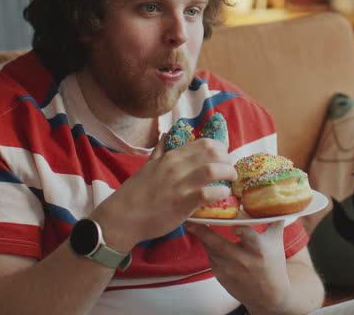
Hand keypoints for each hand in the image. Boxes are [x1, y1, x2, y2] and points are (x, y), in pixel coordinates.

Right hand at [93, 135, 236, 250]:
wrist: (121, 218)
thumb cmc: (135, 194)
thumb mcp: (147, 166)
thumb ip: (159, 151)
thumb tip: (165, 135)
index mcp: (170, 157)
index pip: (203, 143)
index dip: (220, 148)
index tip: (223, 158)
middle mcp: (176, 167)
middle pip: (213, 152)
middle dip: (227, 160)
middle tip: (229, 170)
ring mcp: (179, 184)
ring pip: (213, 169)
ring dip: (228, 173)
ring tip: (231, 181)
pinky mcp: (182, 203)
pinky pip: (208, 193)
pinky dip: (220, 192)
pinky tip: (222, 195)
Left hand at [186, 222, 291, 314]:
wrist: (268, 296)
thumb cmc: (273, 265)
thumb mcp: (276, 242)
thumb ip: (273, 221)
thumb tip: (276, 200)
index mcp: (258, 249)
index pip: (248, 236)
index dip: (240, 230)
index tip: (232, 224)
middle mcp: (242, 259)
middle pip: (218, 243)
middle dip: (202, 231)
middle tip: (190, 220)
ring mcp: (229, 269)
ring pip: (210, 248)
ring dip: (201, 236)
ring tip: (193, 224)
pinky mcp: (221, 275)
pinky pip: (210, 257)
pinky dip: (207, 246)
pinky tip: (204, 238)